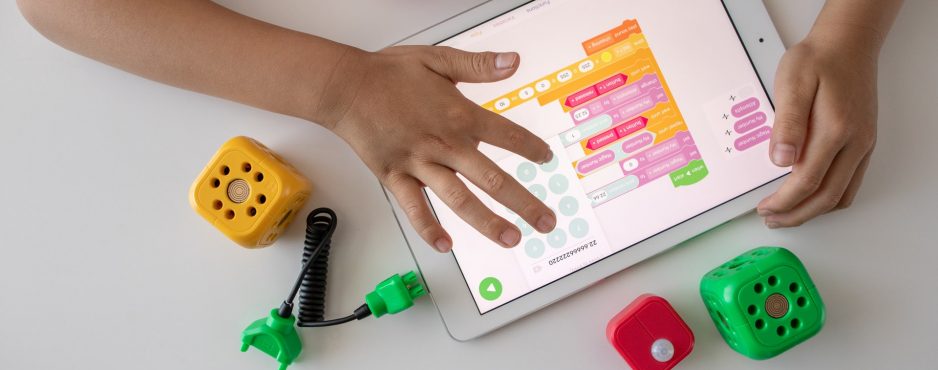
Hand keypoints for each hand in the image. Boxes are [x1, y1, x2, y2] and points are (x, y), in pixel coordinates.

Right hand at [325, 46, 555, 251]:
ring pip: (459, 200)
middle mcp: (445, 144)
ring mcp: (420, 163)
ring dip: (487, 222)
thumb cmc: (389, 72)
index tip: (546, 159)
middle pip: (492, 179)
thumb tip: (513, 62)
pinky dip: (428, 228)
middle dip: (524, 203)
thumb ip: (478, 65)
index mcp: (460, 115)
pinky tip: (445, 246)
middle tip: (546, 222)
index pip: (507, 136)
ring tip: (510, 239)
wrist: (346, 86)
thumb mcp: (438, 58)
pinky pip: (414, 208)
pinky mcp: (395, 177)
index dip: (531, 149)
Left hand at [757, 31, 879, 227]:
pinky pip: (850, 183)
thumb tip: (781, 160)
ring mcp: (863, 144)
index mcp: (834, 130)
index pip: (807, 181)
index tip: (764, 208)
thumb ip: (787, 123)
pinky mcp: (863, 143)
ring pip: (842, 195)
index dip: (783, 201)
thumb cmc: (817, 60)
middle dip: (796, 214)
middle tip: (771, 219)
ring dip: (813, 211)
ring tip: (786, 213)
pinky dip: (829, 199)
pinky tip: (810, 197)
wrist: (846, 45)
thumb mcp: (793, 84)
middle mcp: (855, 142)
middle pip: (827, 197)